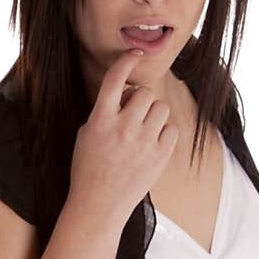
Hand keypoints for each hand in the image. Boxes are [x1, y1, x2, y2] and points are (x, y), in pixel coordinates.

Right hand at [69, 49, 178, 227]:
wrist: (99, 206)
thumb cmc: (88, 169)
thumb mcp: (86, 135)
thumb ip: (105, 112)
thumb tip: (127, 94)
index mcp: (100, 120)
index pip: (114, 79)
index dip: (126, 61)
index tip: (135, 52)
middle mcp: (123, 128)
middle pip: (143, 93)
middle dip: (139, 100)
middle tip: (132, 115)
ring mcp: (143, 142)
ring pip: (161, 108)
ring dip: (153, 115)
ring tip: (142, 132)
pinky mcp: (160, 156)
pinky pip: (172, 129)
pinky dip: (164, 134)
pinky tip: (151, 146)